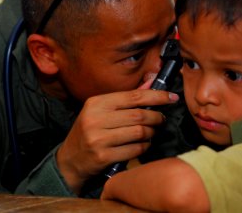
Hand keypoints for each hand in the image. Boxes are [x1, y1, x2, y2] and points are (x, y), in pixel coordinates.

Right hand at [56, 88, 178, 193]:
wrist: (69, 160)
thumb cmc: (89, 132)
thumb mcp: (101, 111)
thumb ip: (125, 98)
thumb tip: (151, 82)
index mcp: (96, 103)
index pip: (133, 96)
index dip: (156, 96)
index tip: (171, 97)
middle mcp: (95, 118)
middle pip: (138, 114)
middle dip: (156, 117)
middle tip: (161, 119)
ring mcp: (98, 138)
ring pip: (139, 132)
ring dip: (152, 132)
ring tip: (153, 132)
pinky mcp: (103, 156)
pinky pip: (135, 149)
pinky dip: (145, 147)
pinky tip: (144, 145)